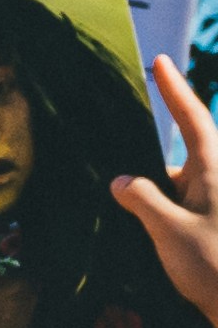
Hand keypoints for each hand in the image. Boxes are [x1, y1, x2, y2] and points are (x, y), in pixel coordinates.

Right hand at [111, 53, 217, 327]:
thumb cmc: (214, 266)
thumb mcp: (170, 232)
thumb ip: (142, 200)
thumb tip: (121, 182)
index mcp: (212, 172)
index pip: (192, 119)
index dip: (174, 90)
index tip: (160, 61)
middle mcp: (216, 185)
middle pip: (181, 161)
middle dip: (150, 169)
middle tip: (119, 177)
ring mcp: (216, 210)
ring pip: (180, 192)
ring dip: (155, 201)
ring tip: (127, 217)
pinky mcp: (213, 233)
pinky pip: (183, 214)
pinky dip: (163, 219)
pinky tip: (144, 236)